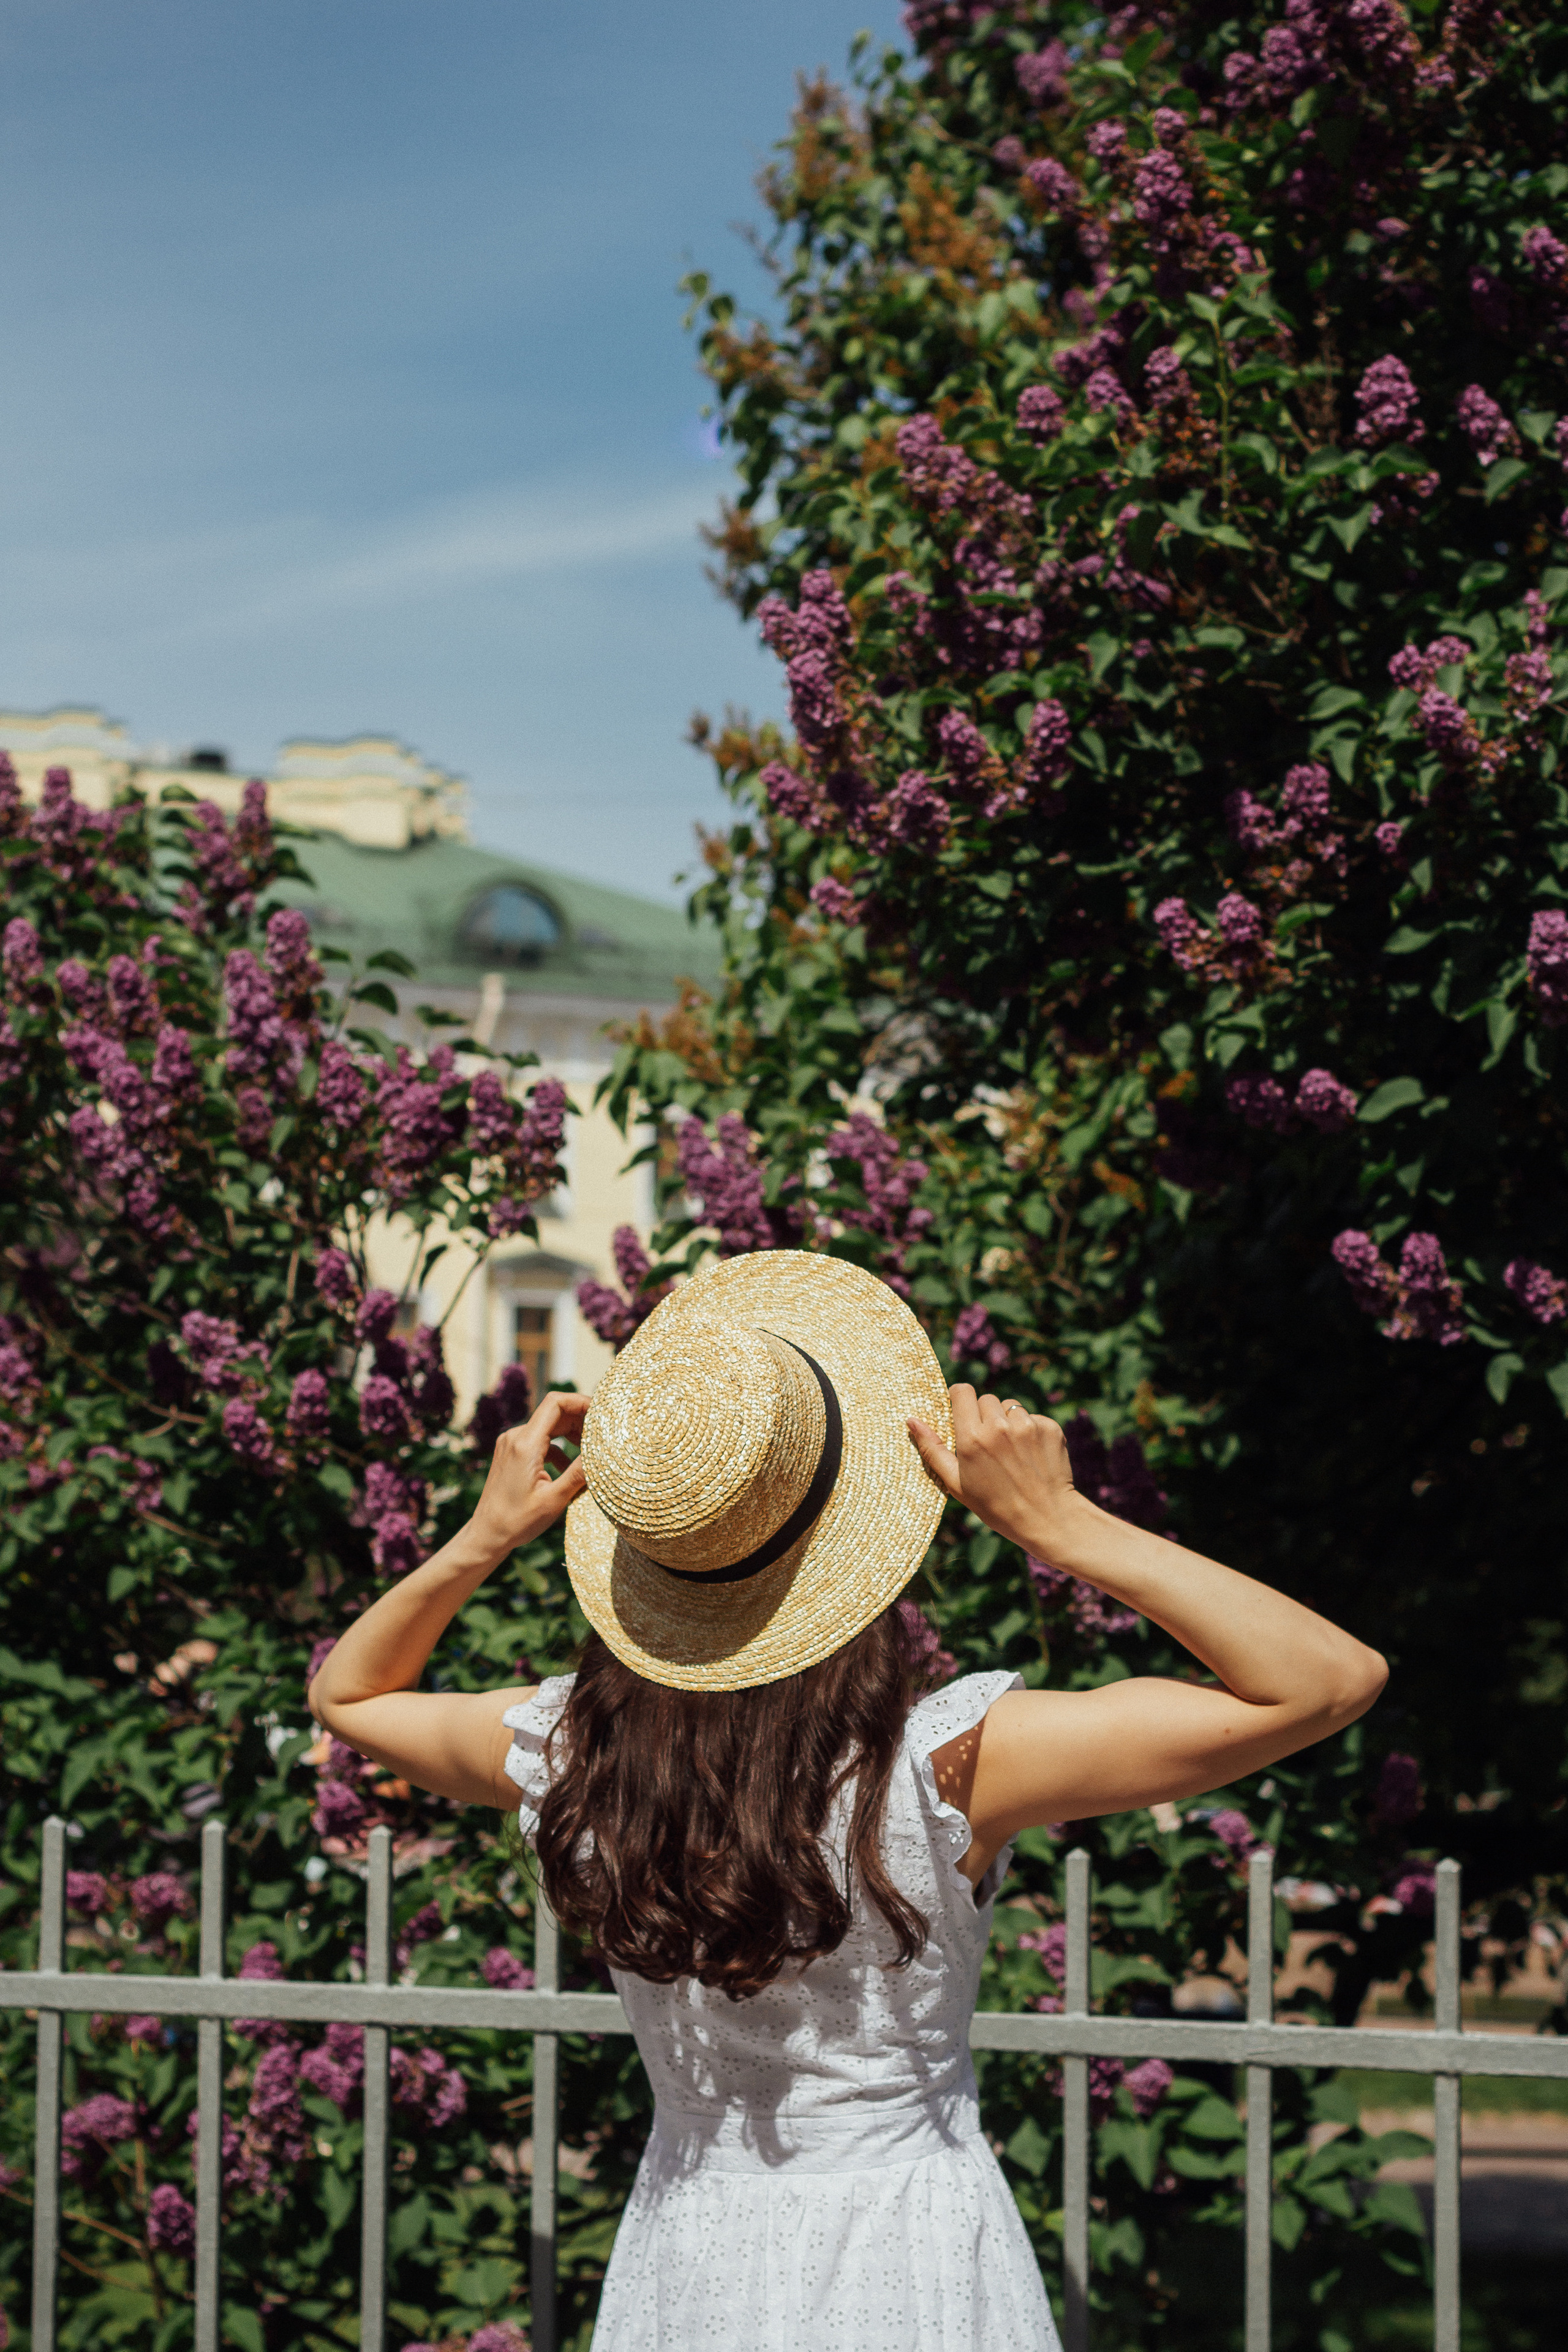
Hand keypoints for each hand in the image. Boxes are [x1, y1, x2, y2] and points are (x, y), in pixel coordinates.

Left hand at [467, 1392, 589, 1562]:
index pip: (556, 1403)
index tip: (603, 1414)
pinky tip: (571, 1467)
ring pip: (548, 1425)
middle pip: (554, 1412)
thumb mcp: (554, 1499)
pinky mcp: (511, 1453)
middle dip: (581, 1419)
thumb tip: (605, 1452)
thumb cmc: (517, 1521)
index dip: (582, 1402)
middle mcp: (515, 1437)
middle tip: (604, 1435)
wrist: (486, 1534)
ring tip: (592, 1451)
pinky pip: (540, 1440)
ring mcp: (511, 1444)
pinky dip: (559, 1447)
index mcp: (525, 1444)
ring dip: (572, 1433)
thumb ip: (579, 1472)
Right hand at [909, 1384, 1084, 1562]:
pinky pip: (1033, 1417)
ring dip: (1008, 1422)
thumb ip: (933, 1449)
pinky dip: (1031, 1430)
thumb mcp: (956, 1483)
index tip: (962, 1412)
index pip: (962, 1391)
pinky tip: (1031, 1455)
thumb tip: (911, 1420)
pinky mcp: (1049, 1428)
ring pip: (1011, 1407)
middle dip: (984, 1416)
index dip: (960, 1399)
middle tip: (989, 1444)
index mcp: (972, 1438)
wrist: (1047, 1519)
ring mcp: (1027, 1426)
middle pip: (986, 1399)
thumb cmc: (995, 1505)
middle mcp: (999, 1427)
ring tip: (1012, 1452)